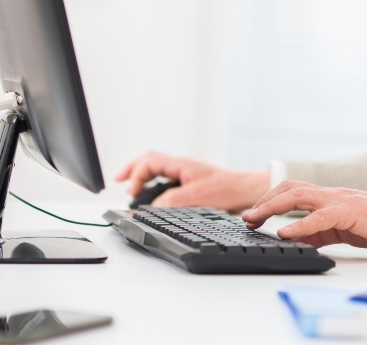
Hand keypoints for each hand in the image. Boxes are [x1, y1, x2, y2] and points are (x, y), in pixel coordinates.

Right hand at [115, 151, 269, 212]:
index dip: (135, 173)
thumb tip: (151, 207)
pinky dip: (155, 184)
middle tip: (118, 180)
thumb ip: (171, 201)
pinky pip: (166, 178)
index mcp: (181, 164)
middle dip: (132, 169)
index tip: (130, 190)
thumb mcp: (196, 197)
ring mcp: (186, 173)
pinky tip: (153, 195)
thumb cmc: (227, 190)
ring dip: (142, 176)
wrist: (247, 191)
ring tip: (131, 188)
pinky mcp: (191, 182)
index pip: (149, 161)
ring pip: (158, 169)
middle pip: (150, 161)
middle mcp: (182, 166)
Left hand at [241, 181, 366, 249]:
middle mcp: (330, 194)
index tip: (252, 214)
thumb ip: (319, 233)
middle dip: (264, 201)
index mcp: (328, 198)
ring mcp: (338, 200)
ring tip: (255, 220)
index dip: (270, 200)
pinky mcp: (349, 212)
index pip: (292, 192)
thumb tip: (298, 241)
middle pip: (289, 188)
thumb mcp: (341, 230)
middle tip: (247, 217)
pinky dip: (300, 225)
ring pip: (298, 196)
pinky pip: (319, 217)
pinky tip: (285, 234)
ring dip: (273, 207)